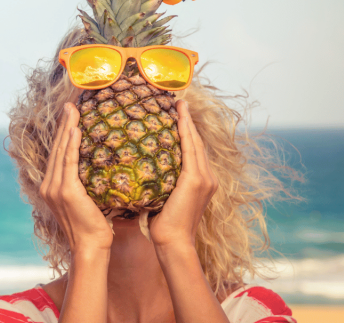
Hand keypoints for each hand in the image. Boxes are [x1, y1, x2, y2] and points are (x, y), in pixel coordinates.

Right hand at [39, 103, 112, 253]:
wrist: (90, 247)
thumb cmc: (94, 228)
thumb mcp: (87, 203)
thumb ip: (86, 185)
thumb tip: (100, 169)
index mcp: (51, 187)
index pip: (57, 153)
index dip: (62, 132)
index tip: (69, 114)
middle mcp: (48, 185)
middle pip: (56, 148)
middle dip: (62, 124)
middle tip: (69, 103)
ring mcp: (54, 188)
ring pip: (61, 151)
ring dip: (66, 127)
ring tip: (72, 108)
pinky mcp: (65, 191)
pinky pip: (69, 162)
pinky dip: (71, 144)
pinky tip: (75, 129)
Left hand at [149, 100, 217, 248]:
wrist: (173, 241)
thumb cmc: (162, 224)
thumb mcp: (160, 198)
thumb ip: (156, 183)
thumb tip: (137, 171)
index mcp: (200, 182)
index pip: (193, 151)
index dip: (187, 131)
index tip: (177, 114)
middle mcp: (207, 177)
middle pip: (197, 142)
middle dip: (188, 121)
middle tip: (179, 102)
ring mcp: (205, 178)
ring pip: (195, 142)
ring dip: (187, 121)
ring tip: (179, 104)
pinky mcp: (197, 180)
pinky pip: (191, 149)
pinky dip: (186, 131)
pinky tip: (179, 118)